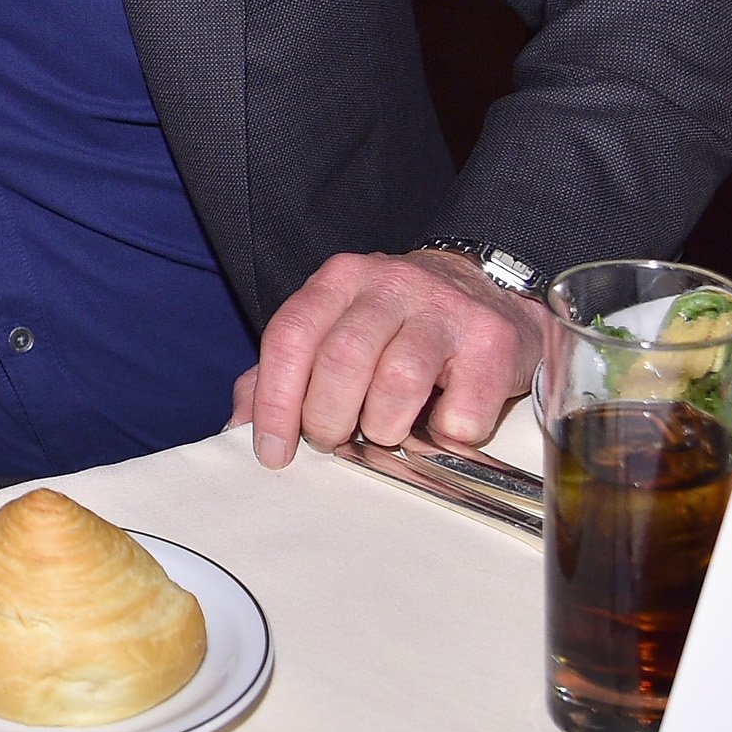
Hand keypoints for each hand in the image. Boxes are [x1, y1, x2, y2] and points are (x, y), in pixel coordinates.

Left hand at [225, 249, 543, 468]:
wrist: (487, 293)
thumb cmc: (397, 326)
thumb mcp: (334, 331)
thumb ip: (281, 373)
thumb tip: (239, 428)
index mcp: (340, 280)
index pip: (291, 336)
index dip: (275, 401)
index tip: (273, 451)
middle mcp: (390, 284)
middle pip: (342, 360)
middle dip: (327, 418)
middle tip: (332, 439)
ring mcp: (444, 309)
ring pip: (398, 382)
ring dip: (384, 426)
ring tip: (385, 429)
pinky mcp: (492, 342)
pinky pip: (459, 412)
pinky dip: (443, 435)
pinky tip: (440, 422)